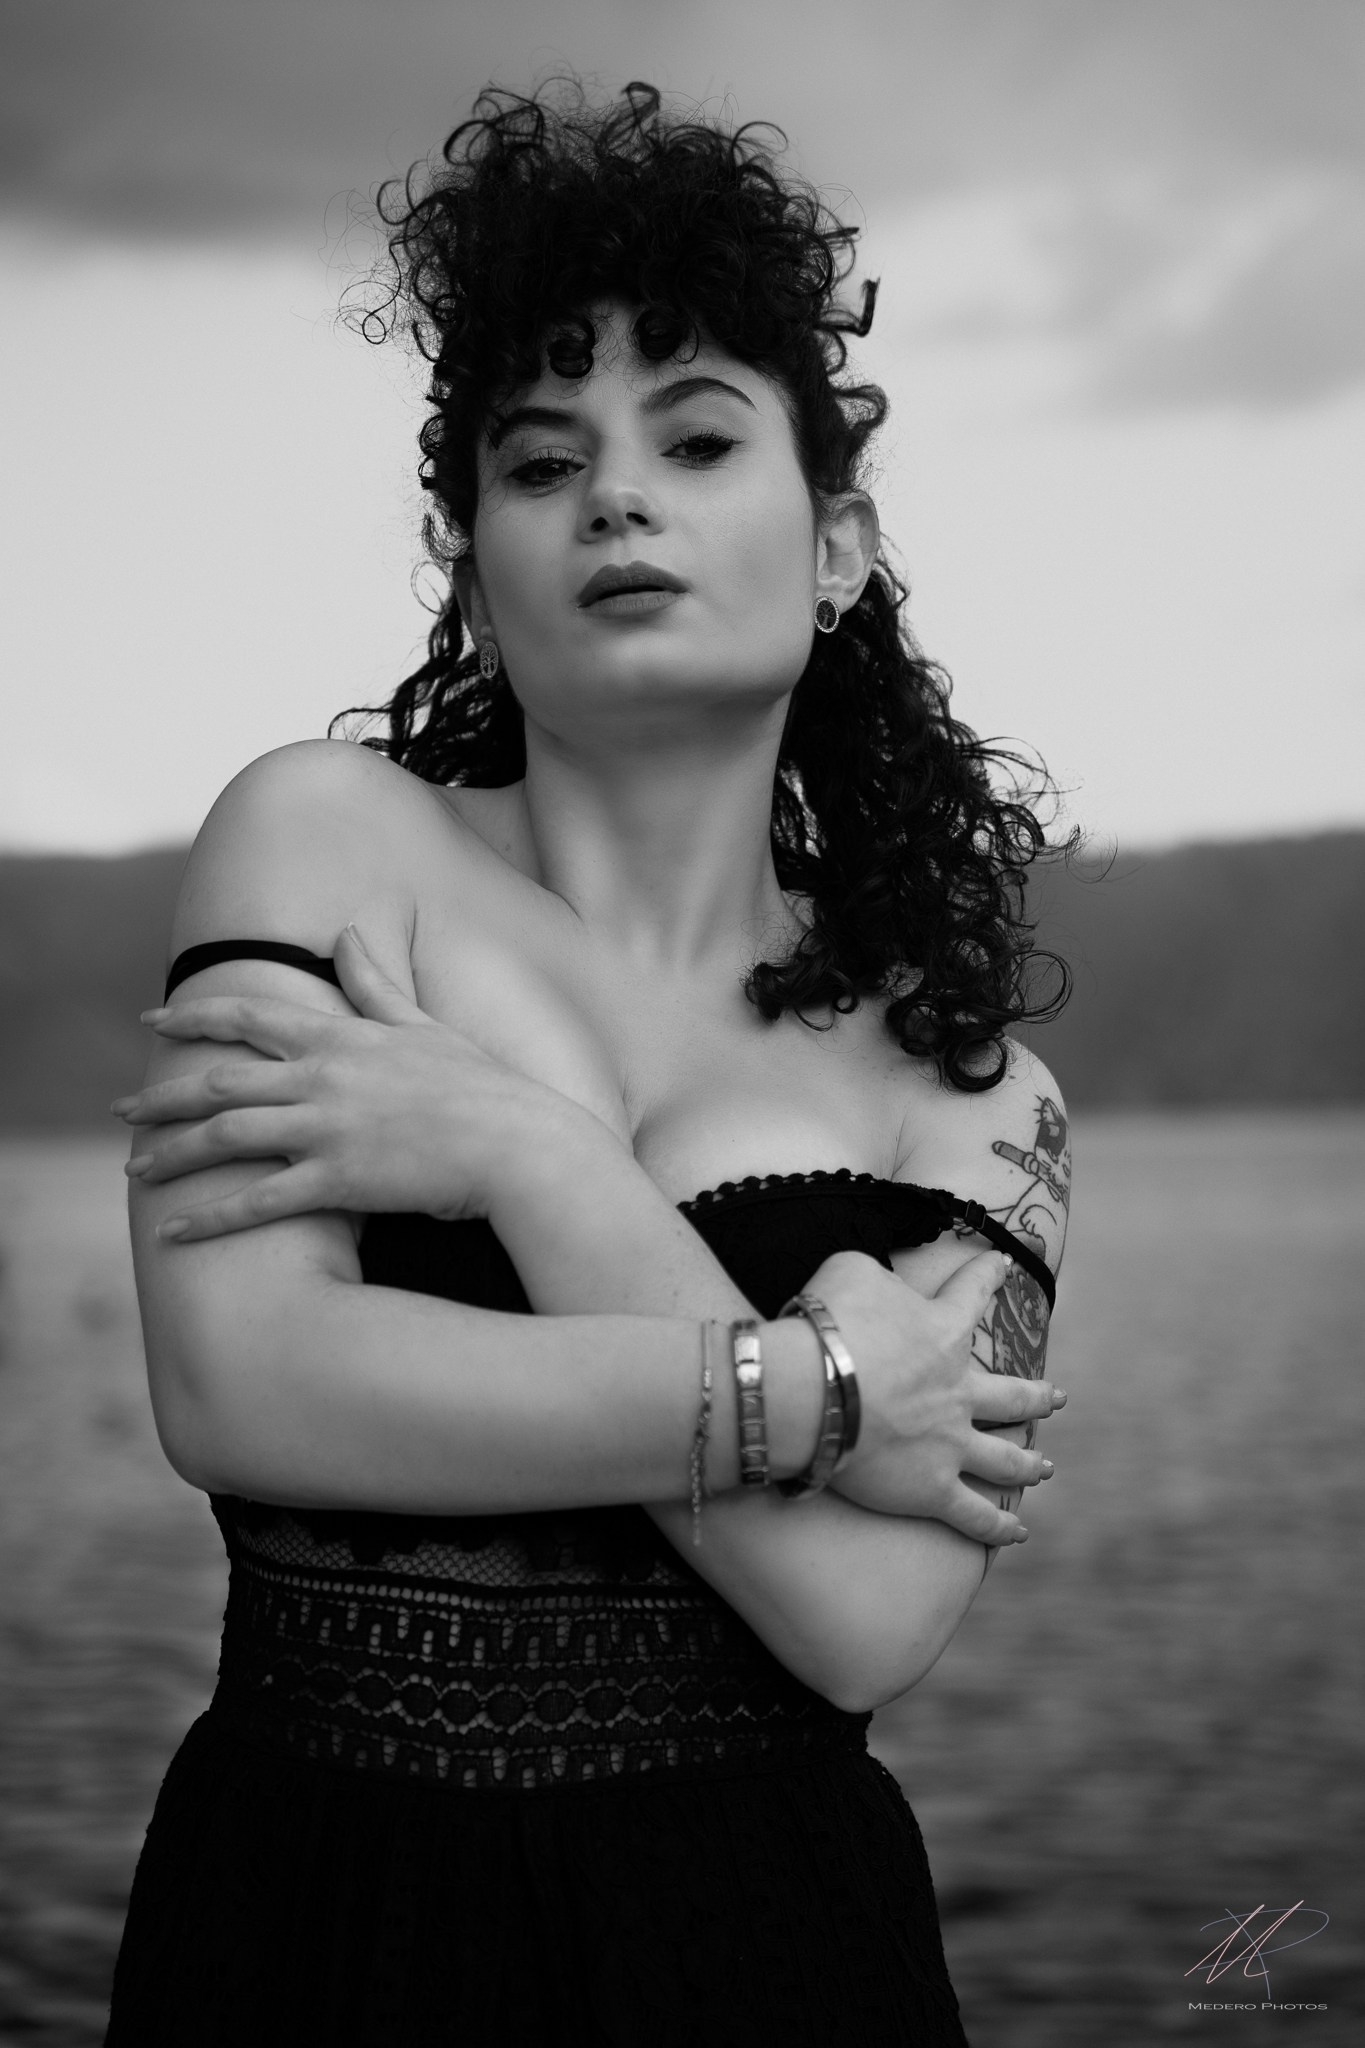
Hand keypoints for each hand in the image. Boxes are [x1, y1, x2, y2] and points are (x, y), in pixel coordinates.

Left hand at [115, 926, 594, 1239]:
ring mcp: (327, 1129)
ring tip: (135, 1170)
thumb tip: (351, 932)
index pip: (249, 1017)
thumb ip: (378, 983)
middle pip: (219, 1081)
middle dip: (163, 1094)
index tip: (154, 1019)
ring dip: (171, 1154)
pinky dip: (208, 1219)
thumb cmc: (481, 1087)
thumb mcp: (425, 1026)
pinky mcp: (337, 1181)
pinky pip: (256, 1203)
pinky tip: (171, 1232)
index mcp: (341, 1038)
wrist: (518, 1145)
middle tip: (120, 1107)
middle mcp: (323, 1078)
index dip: (195, 1017)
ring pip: (225, 1138)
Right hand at [801, 1249, 1062, 1543]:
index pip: (972, 1293)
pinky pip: (976, 1516)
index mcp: (943, 1332)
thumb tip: (882, 1285)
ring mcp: (952, 1444)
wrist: (813, 1389)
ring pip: (1006, 1459)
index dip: (987, 1275)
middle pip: (1013, 1395)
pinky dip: (998, 1528)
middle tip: (1057, 1398)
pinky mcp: (933, 1490)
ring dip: (1029, 1463)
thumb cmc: (829, 1323)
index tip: (1003, 1266)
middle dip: (1038, 1396)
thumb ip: (877, 1276)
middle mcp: (960, 1390)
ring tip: (1044, 1467)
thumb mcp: (850, 1271)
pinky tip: (1017, 1534)